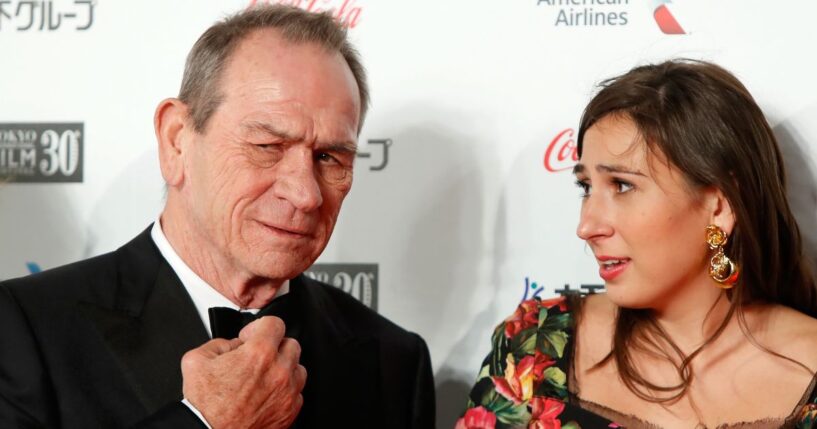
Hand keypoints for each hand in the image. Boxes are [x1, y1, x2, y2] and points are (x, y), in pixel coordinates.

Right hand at [181, 317, 306, 428]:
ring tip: (263, 377)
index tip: (251, 338)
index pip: (275, 323)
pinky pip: (297, 393)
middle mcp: (279, 371)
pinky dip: (285, 391)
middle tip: (258, 357)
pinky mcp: (290, 411)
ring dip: (283, 369)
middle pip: (291, 344)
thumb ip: (219, 343)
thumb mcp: (196, 360)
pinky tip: (267, 395)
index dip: (259, 327)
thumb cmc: (205, 406)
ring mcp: (288, 393)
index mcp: (259, 354)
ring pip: (298, 369)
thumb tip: (233, 344)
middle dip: (274, 347)